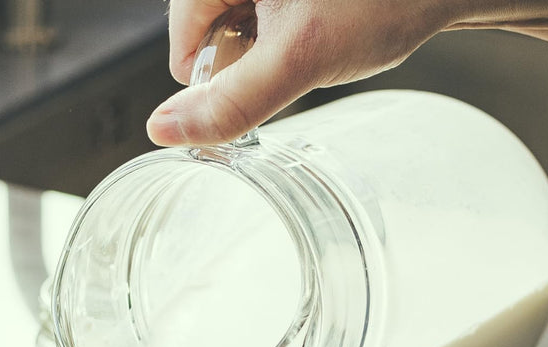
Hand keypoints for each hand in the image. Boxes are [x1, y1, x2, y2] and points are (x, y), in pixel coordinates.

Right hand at [148, 0, 471, 145]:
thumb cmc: (383, 1)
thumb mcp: (301, 60)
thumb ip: (231, 101)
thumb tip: (164, 131)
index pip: (182, 33)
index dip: (218, 74)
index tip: (267, 78)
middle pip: (208, 24)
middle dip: (249, 52)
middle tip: (302, 49)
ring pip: (239, 18)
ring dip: (270, 41)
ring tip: (321, 30)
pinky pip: (265, 9)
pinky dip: (289, 24)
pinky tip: (328, 20)